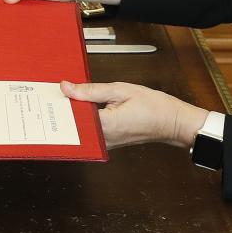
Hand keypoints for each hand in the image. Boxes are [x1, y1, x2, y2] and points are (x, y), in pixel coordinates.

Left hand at [62, 81, 207, 149]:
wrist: (173, 122)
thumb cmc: (154, 107)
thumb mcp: (120, 90)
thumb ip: (91, 90)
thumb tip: (67, 88)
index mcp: (105, 126)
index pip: (71, 116)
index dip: (63, 102)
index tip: (58, 91)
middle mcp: (103, 139)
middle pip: (74, 124)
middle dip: (68, 107)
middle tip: (64, 92)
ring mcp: (106, 144)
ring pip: (81, 128)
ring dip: (77, 113)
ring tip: (76, 97)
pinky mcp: (109, 143)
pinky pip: (91, 131)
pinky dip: (87, 119)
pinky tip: (89, 107)